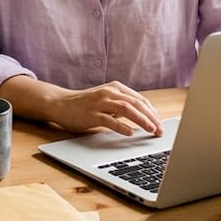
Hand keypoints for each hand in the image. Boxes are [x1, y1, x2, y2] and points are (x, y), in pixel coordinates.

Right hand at [46, 81, 162, 135]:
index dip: (153, 112)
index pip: (140, 100)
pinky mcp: (91, 114)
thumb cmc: (85, 104)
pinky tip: (130, 133)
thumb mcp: (106, 101)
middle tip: (160, 130)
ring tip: (151, 130)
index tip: (161, 124)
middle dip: (152, 118)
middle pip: (137, 103)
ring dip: (142, 120)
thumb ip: (122, 106)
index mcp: (116, 88)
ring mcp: (100, 102)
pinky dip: (122, 126)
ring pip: (127, 109)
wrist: (60, 104)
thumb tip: (144, 117)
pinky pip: (110, 120)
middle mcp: (109, 92)